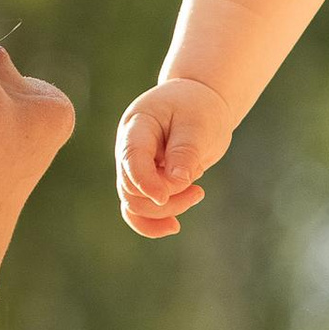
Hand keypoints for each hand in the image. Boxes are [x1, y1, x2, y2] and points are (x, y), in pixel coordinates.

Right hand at [117, 77, 235, 236]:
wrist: (200, 103)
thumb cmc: (199, 108)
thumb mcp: (198, 124)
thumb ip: (185, 152)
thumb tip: (175, 183)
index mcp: (137, 126)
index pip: (131, 157)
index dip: (144, 181)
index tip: (163, 197)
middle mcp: (128, 148)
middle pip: (131, 188)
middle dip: (165, 199)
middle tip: (199, 191)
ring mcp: (133, 167)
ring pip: (134, 204)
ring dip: (165, 210)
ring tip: (198, 194)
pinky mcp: (145, 181)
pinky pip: (138, 209)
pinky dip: (153, 222)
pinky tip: (174, 226)